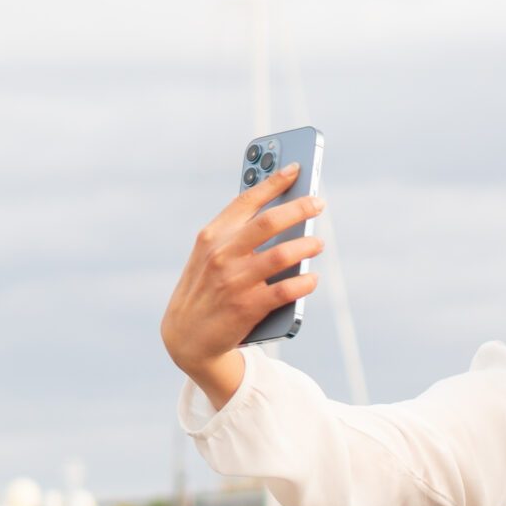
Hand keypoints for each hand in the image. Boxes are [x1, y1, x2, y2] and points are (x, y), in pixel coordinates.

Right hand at [159, 162, 325, 398]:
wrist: (187, 337)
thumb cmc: (206, 289)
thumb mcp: (209, 255)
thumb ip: (237, 235)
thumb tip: (282, 217)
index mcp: (212, 236)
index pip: (246, 200)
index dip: (274, 181)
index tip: (296, 168)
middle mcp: (221, 254)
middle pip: (269, 222)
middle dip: (299, 208)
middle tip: (318, 203)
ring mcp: (234, 281)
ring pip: (281, 255)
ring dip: (306, 246)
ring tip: (318, 244)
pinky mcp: (247, 307)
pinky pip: (286, 290)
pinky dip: (304, 282)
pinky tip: (312, 278)